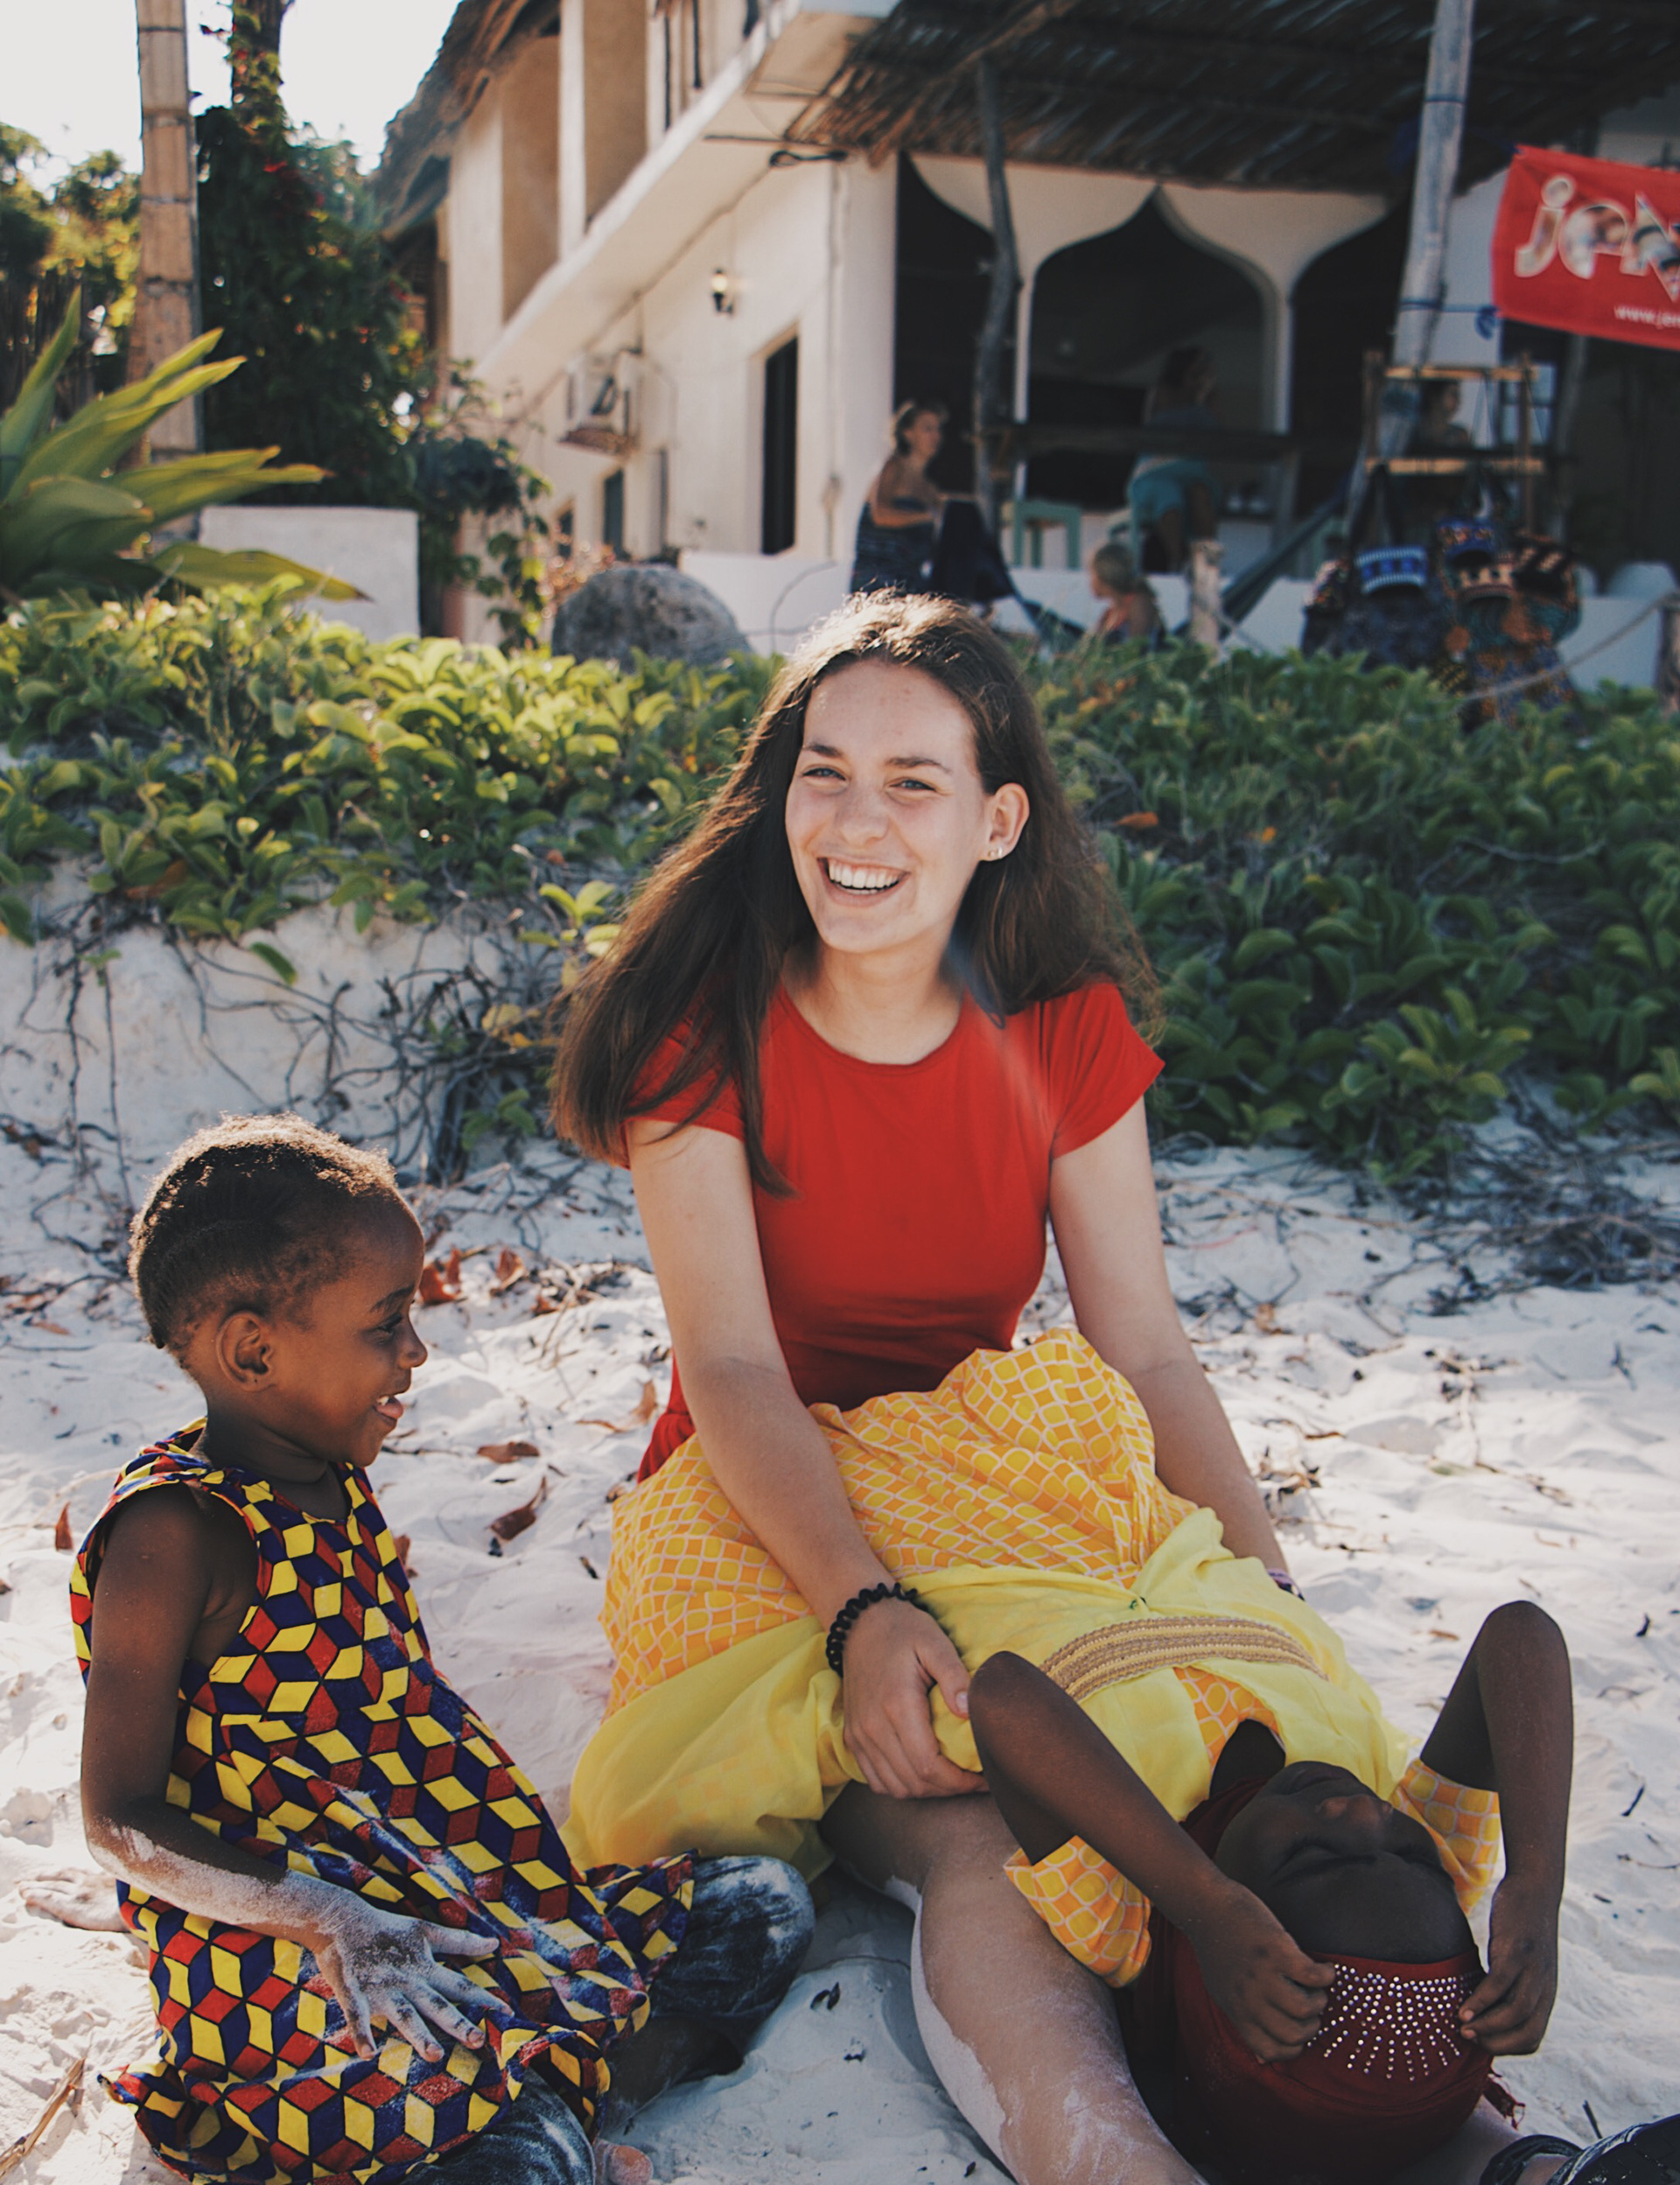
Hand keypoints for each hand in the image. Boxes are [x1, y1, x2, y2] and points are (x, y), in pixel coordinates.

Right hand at [291, 1883, 506, 2063]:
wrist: (342, 1920)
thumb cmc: (386, 1930)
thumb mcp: (425, 1933)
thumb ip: (460, 1941)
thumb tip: (494, 1943)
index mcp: (424, 1969)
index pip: (459, 1986)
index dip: (483, 1998)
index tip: (507, 2013)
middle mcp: (407, 1981)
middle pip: (437, 2006)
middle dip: (458, 2024)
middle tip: (479, 2041)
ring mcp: (381, 1989)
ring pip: (404, 2016)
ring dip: (419, 2035)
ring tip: (435, 2055)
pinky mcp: (353, 1992)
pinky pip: (358, 2017)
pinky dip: (362, 2035)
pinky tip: (369, 2054)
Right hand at [838, 1598, 983, 1801]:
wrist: (861, 1623)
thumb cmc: (904, 1631)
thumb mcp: (935, 1643)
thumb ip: (954, 1677)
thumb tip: (969, 1714)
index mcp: (897, 1705)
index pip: (929, 1766)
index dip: (959, 1782)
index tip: (983, 1779)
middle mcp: (873, 1726)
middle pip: (915, 1782)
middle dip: (949, 1789)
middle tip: (975, 1781)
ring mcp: (859, 1734)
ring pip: (895, 1787)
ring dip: (926, 1791)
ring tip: (952, 1779)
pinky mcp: (852, 1736)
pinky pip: (876, 1779)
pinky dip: (901, 1785)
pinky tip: (922, 1775)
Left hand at [1188, 1885, 1336, 2060]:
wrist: (1206, 1907)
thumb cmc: (1217, 1948)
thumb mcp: (1222, 1992)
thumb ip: (1244, 2022)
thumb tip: (1263, 2060)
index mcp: (1237, 2012)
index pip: (1270, 2052)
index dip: (1293, 2047)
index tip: (1301, 2029)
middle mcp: (1249, 1999)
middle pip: (1293, 2034)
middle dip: (1311, 2025)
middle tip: (1312, 2005)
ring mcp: (1262, 1976)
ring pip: (1305, 2008)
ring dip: (1319, 2000)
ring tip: (1317, 1987)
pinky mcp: (1276, 1951)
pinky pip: (1312, 1975)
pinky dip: (1326, 1975)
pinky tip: (1325, 1968)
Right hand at [1460, 1875, 1558, 2053]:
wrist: (1535, 1887)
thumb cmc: (1522, 1926)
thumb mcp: (1524, 1962)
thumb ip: (1513, 1984)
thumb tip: (1487, 2004)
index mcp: (1545, 1994)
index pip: (1533, 2039)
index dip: (1507, 2047)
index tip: (1481, 2042)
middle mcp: (1544, 1987)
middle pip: (1527, 2033)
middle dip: (1496, 2043)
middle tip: (1469, 2039)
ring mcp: (1532, 1970)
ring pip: (1515, 2014)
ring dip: (1487, 2026)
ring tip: (1463, 2026)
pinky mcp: (1517, 1952)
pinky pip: (1499, 1985)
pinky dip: (1480, 2001)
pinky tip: (1464, 2007)